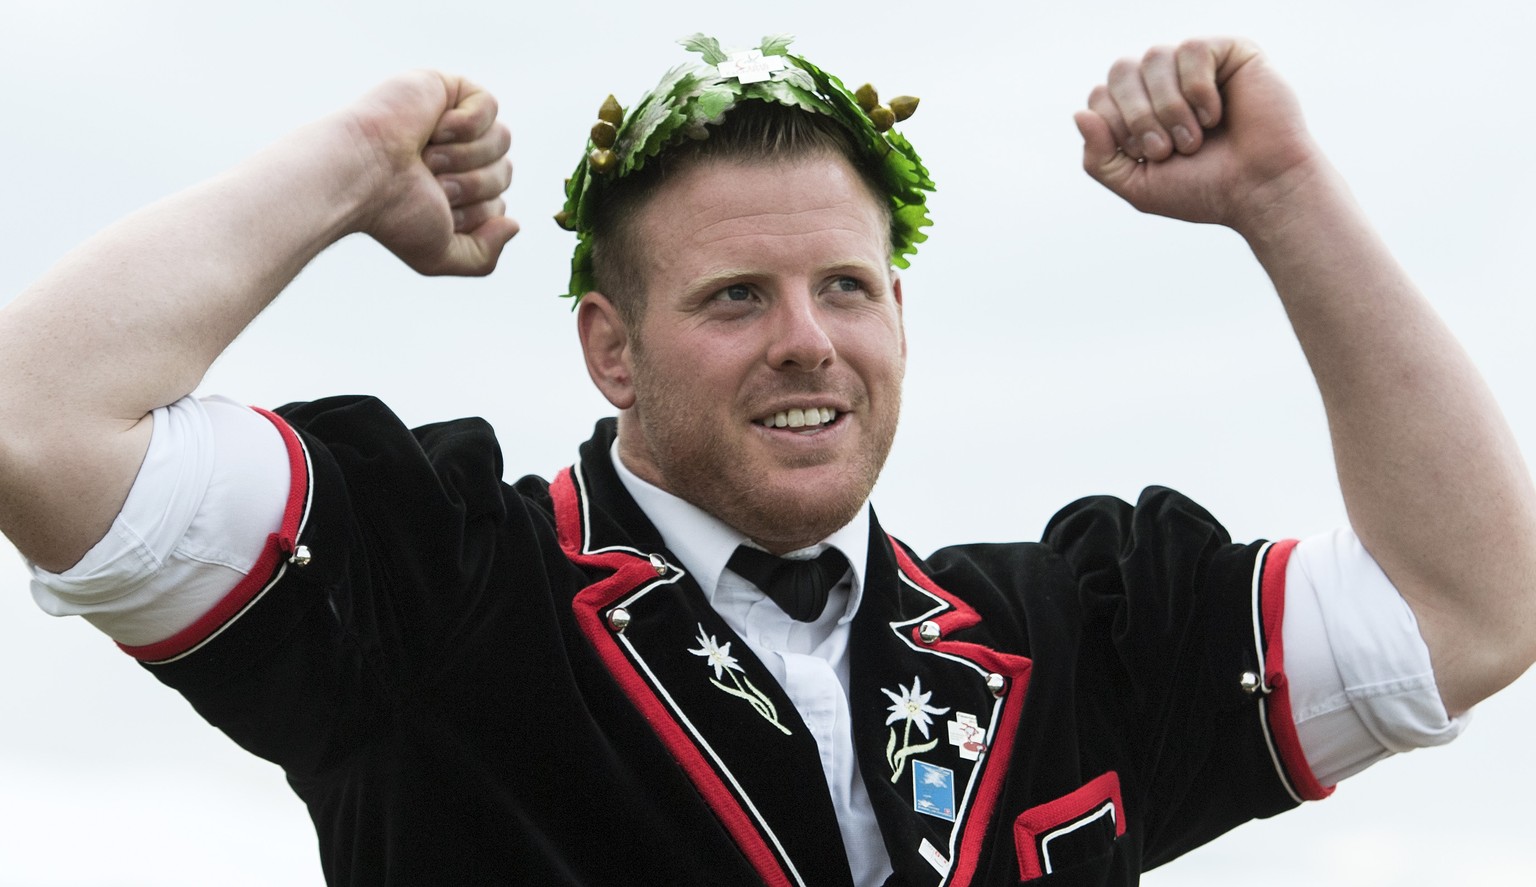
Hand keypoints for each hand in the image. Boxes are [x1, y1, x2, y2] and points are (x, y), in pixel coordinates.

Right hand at [343, 71, 518, 275]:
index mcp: (453, 193)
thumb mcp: (438, 255)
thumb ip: (483, 257)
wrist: (361, 175)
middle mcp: (455, 157)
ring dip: (465, 156)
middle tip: (430, 179)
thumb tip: (514, 224)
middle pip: (506, 172)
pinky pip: (489, 105)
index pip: (498, 205)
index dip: (475, 212)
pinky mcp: (445, 88)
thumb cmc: (393, 214)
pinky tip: (435, 128)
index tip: (436, 208)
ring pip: (503, 138)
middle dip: (472, 184)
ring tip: (427, 156)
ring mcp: (451, 121)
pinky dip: (466, 123)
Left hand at [1074, 37, 1321, 232]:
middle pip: (1120, 70)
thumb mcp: (1137, 184)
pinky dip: (1198, 89)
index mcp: (1139, 109)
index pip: (1100, 96)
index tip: (1150, 156)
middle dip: (1138, 116)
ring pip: (1154, 57)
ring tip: (1194, 138)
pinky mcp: (1229, 51)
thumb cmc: (1203, 189)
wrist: (1259, 191)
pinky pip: (1192, 49)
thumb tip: (1079, 113)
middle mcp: (1163, 82)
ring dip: (1169, 107)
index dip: (1116, 126)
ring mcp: (1195, 65)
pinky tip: (1217, 114)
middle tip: (1168, 149)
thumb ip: (1098, 157)